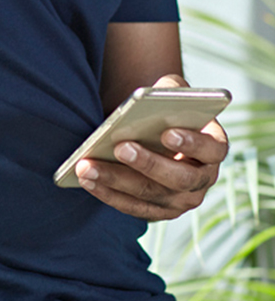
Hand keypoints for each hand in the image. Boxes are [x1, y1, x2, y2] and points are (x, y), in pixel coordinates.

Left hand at [75, 74, 228, 220]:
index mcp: (213, 148)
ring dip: (116, 181)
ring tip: (87, 166)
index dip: (192, 143)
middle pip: (179, 178)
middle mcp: (203, 179)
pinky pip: (132, 206)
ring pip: (150, 195)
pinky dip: (108, 193)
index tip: (168, 133)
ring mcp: (181, 199)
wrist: (155, 129)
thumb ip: (169, 91)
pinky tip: (85, 179)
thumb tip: (149, 97)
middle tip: (120, 147)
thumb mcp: (172, 93)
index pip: (211, 149)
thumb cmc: (165, 108)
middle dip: (148, 163)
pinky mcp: (158, 210)